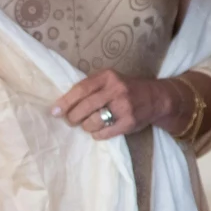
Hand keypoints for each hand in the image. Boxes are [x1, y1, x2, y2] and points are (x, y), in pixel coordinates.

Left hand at [53, 69, 172, 140]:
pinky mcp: (129, 123)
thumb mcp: (110, 80)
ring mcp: (124, 107)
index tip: (54, 111)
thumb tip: (63, 104)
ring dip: (86, 127)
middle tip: (70, 121)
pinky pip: (104, 133)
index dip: (65, 101)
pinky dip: (97, 134)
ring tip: (88, 125)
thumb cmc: (126, 89)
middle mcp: (116, 90)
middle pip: (85, 107)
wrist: (156, 98)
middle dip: (72, 117)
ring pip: (93, 122)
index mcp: (108, 77)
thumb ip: (91, 87)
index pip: (81, 89)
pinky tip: (99, 131)